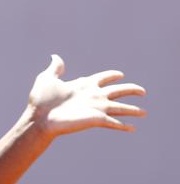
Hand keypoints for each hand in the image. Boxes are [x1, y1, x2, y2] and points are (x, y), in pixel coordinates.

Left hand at [27, 54, 146, 139]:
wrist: (39, 118)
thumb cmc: (41, 100)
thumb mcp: (47, 79)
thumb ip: (56, 68)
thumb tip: (56, 56)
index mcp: (83, 85)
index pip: (101, 78)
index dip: (110, 76)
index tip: (119, 74)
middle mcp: (92, 96)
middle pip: (117, 91)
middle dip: (130, 89)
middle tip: (143, 90)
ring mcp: (95, 108)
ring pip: (120, 107)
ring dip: (132, 110)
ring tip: (144, 112)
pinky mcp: (96, 120)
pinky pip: (113, 122)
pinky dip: (123, 125)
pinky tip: (132, 128)